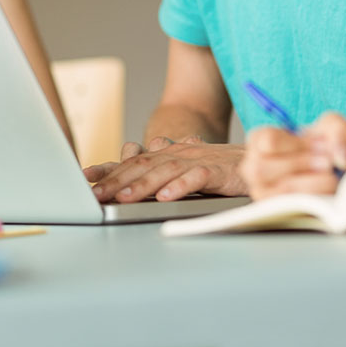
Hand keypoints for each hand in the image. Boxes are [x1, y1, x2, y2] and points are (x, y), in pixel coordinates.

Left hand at [86, 136, 246, 200]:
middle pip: (143, 166)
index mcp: (169, 153)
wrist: (259, 158)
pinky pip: (197, 178)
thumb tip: (138, 149)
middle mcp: (179, 154)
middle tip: (96, 194)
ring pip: (165, 171)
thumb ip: (163, 160)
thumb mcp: (187, 163)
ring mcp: (198, 161)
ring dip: (143, 185)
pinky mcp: (219, 171)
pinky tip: (166, 198)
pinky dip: (180, 187)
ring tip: (124, 198)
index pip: (133, 161)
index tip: (85, 177)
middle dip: (117, 180)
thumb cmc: (221, 164)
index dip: (109, 168)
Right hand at [241, 112, 345, 199]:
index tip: (322, 145)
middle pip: (265, 167)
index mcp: (259, 139)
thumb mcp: (332, 127)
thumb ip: (338, 130)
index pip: (268, 141)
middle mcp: (253, 166)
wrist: (332, 171)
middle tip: (327, 162)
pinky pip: (291, 206)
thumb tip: (340, 157)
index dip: (299, 144)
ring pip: (281, 188)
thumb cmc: (323, 146)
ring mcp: (261, 190)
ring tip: (331, 177)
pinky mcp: (275, 210)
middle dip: (302, 164)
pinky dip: (314, 198)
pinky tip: (326, 191)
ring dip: (311, 182)